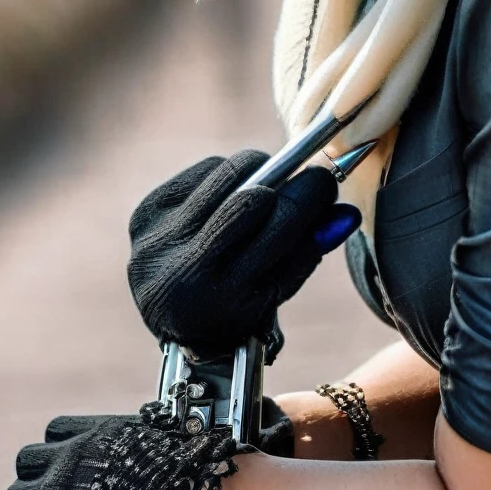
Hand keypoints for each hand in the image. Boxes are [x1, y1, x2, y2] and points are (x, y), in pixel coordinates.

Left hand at [0, 408, 241, 489]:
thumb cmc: (178, 488)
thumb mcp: (149, 446)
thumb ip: (121, 447)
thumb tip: (115, 452)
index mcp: (91, 439)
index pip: (52, 434)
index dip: (61, 452)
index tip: (65, 466)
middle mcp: (65, 469)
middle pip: (25, 464)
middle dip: (36, 480)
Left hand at [127, 149, 360, 359]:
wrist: (172, 317)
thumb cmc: (237, 303)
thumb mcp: (278, 289)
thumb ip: (311, 250)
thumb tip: (346, 213)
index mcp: (224, 297)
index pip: (280, 225)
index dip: (309, 195)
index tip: (326, 178)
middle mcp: (183, 270)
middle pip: (251, 196)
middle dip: (285, 178)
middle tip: (302, 176)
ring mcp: (157, 241)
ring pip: (226, 174)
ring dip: (255, 173)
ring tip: (263, 188)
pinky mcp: (144, 216)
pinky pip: (201, 171)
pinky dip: (224, 176)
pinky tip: (227, 195)